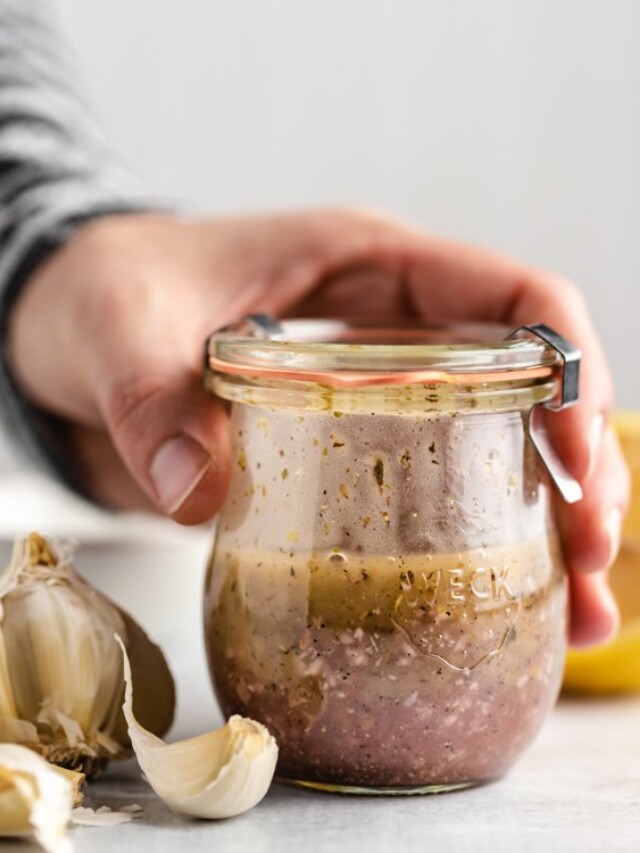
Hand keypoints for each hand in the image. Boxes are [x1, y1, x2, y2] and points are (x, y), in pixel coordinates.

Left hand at [8, 210, 628, 645]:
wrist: (72, 328)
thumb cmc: (107, 291)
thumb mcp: (118, 327)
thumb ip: (150, 401)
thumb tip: (200, 495)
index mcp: (368, 265)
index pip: (512, 295)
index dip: (567, 366)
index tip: (577, 454)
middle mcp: (392, 332)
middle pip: (529, 386)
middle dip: (577, 467)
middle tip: (590, 554)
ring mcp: (376, 397)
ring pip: (496, 450)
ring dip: (545, 524)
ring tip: (578, 608)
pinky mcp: (347, 454)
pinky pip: (431, 495)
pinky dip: (472, 551)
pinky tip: (504, 611)